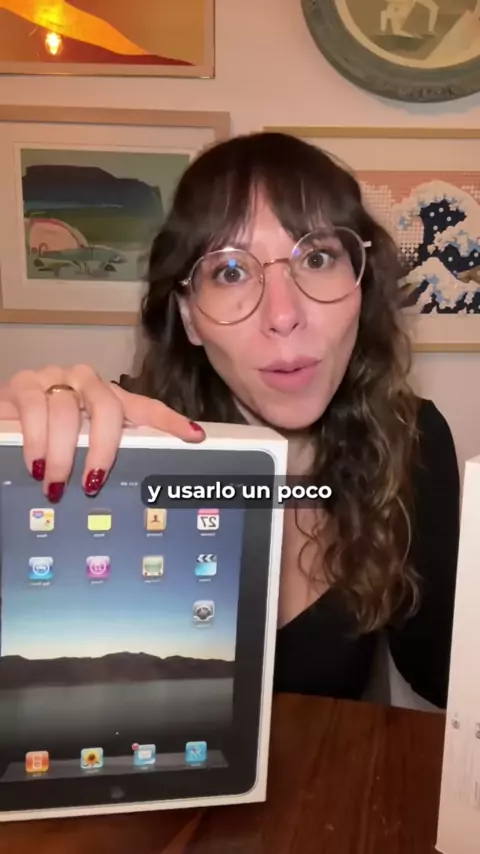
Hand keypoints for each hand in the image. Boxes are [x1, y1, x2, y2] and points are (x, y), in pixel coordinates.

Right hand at [0, 364, 204, 501]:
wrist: (3, 416)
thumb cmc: (46, 435)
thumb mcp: (78, 444)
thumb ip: (99, 453)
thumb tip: (131, 482)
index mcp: (107, 397)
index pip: (145, 406)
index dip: (169, 421)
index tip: (194, 437)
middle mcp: (86, 382)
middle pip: (107, 407)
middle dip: (102, 449)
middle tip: (93, 482)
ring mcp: (55, 378)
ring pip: (67, 411)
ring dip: (62, 454)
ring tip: (55, 482)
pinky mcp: (24, 383)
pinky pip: (35, 406)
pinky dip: (36, 440)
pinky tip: (36, 463)